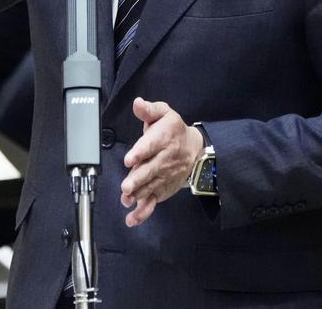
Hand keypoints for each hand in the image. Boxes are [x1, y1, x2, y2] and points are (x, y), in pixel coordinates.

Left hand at [120, 97, 203, 226]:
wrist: (195, 149)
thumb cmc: (173, 130)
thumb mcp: (164, 113)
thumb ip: (150, 110)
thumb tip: (137, 103)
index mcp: (164, 139)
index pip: (151, 146)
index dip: (140, 153)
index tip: (129, 159)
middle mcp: (165, 159)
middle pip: (151, 170)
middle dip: (138, 179)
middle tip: (126, 187)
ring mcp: (164, 177)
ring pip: (151, 187)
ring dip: (138, 195)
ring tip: (126, 200)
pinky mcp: (163, 189)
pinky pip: (153, 201)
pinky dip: (143, 211)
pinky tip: (132, 219)